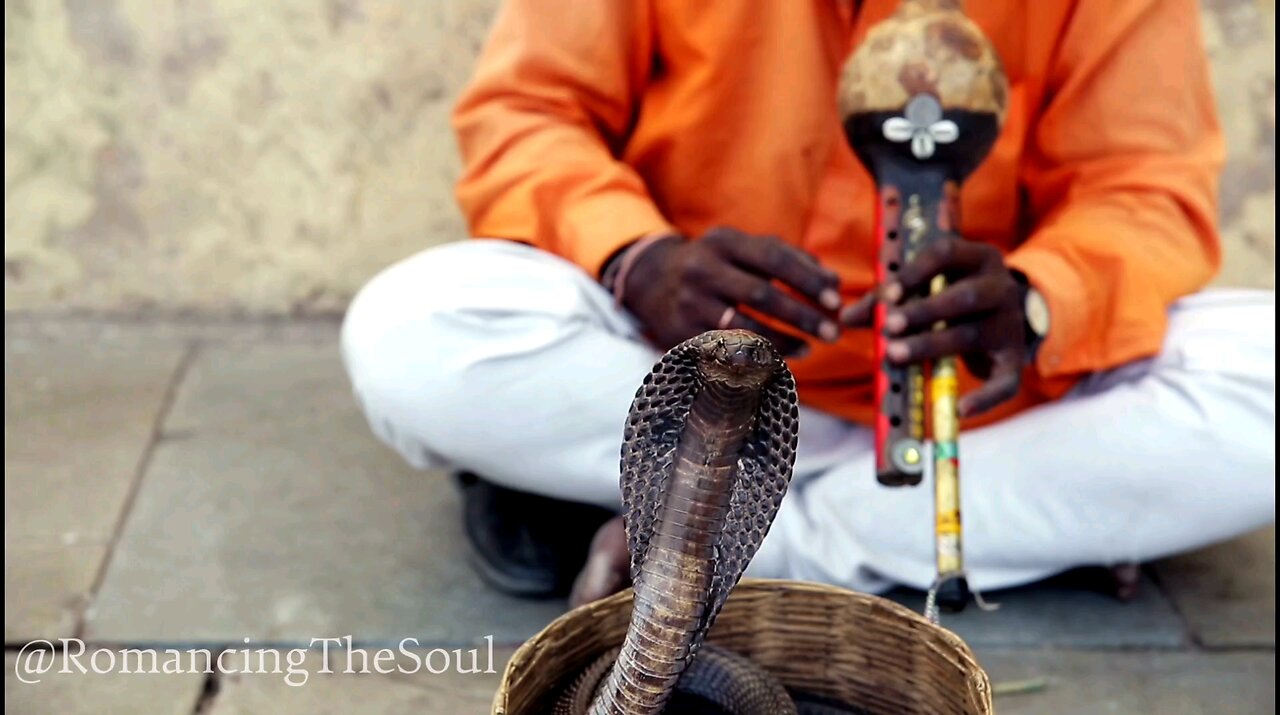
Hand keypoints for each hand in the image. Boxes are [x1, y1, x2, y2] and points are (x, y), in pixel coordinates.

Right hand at [619, 226, 842, 353]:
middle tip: (833, 332)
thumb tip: (833, 282)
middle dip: (802, 316)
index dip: (807, 280)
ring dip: (783, 342)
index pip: (773, 258)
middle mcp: (703, 270)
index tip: (835, 300)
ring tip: (809, 349)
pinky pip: (725, 352)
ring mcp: (690, 303)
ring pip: (743, 328)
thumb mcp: (743, 249)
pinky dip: (755, 360)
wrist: (652, 280)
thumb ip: (790, 259)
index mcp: (724, 242)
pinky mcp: (680, 334)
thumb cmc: (716, 263)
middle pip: (761, 295)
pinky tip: (778, 363)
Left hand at [841, 236, 1025, 416]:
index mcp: (976, 258)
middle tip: (889, 327)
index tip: (888, 294)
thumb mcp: (929, 286)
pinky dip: (985, 398)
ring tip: (895, 355)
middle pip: (964, 297)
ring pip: (973, 335)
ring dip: (932, 345)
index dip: (915, 273)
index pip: (947, 253)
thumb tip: (845, 318)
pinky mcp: (1015, 358)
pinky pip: (1006, 381)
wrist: (1013, 314)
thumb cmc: (953, 294)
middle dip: (923, 312)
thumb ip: (888, 298)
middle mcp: (1000, 287)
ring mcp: (1010, 324)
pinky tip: (961, 410)